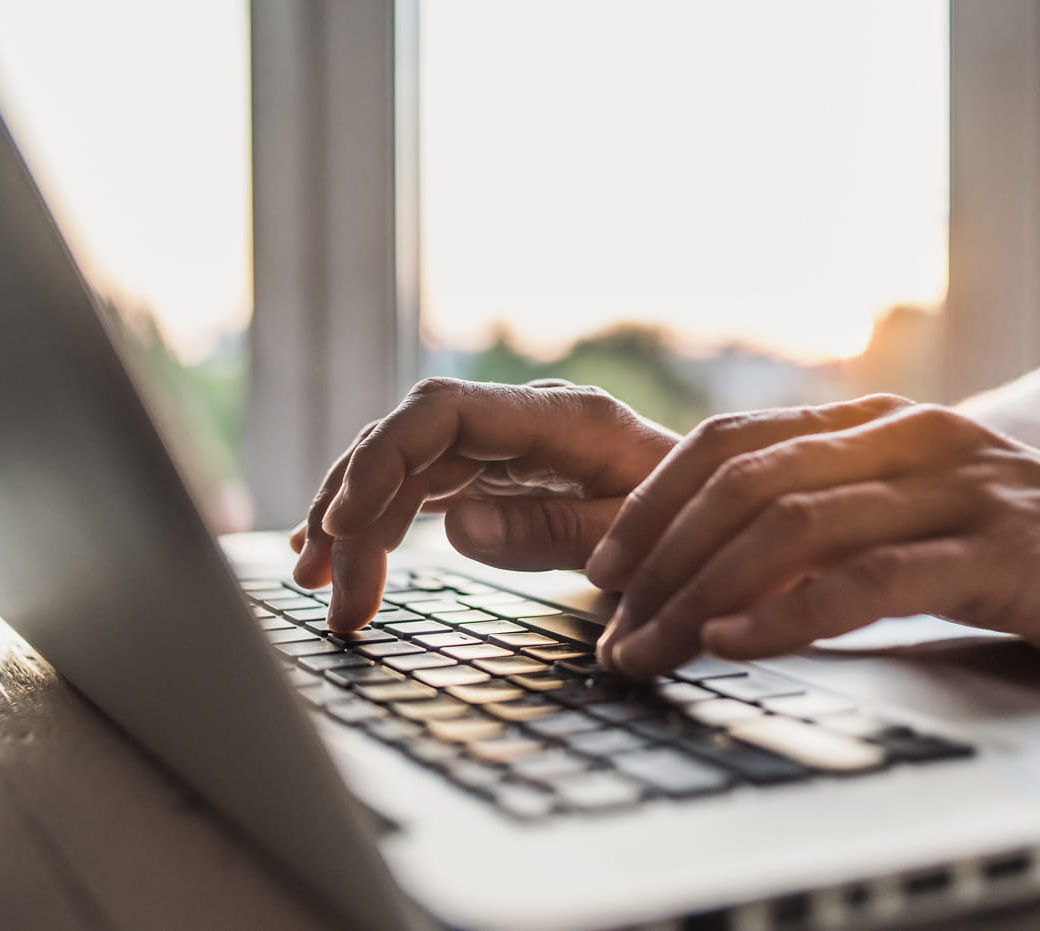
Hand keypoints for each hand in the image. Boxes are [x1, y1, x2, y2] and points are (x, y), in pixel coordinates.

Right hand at [289, 378, 677, 631]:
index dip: (381, 460)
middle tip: (330, 593)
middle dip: (354, 510)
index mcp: (559, 418)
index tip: (343, 525)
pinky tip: (344, 556)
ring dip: (354, 521)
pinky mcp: (496, 472)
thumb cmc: (691, 521)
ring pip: (402, 465)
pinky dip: (379, 522)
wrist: (720, 514)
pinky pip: (420, 487)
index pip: (441, 413)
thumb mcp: (635, 535)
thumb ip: (554, 530)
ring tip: (319, 587)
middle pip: (407, 443)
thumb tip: (456, 527)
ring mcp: (504, 445)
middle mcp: (521, 420)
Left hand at [585, 394, 1039, 676]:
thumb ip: (840, 522)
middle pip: (742, 481)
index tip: (605, 565)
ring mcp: (951, 489)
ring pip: (790, 527)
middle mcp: (905, 441)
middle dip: (658, 556)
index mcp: (879, 426)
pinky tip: (738, 642)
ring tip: (651, 648)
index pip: (732, 442)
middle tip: (612, 625)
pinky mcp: (996, 550)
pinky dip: (791, 612)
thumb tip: (733, 570)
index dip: (654, 501)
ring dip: (701, 593)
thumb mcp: (923, 514)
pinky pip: (870, 577)